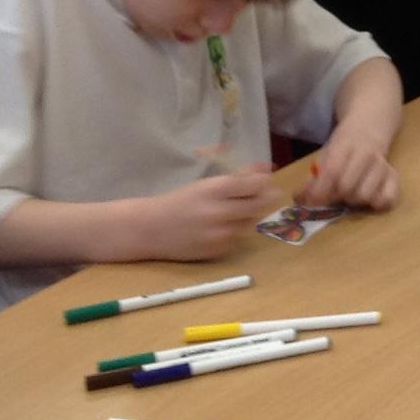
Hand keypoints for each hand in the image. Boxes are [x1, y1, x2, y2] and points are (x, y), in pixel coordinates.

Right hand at [134, 165, 278, 259]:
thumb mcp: (204, 185)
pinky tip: (222, 226)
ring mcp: (219, 235)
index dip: (264, 182)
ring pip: (249, 222)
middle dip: (265, 198)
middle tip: (268, 194)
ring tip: (236, 209)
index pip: (252, 184)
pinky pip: (237, 238)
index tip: (267, 179)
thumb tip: (265, 168)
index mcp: (213, 190)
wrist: (151, 230)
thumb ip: (236, 178)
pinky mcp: (217, 251)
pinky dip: (236, 231)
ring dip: (250, 215)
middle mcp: (218, 212)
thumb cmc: (179, 202)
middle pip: (257, 205)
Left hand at [301, 133, 398, 211]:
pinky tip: (369, 198)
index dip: (320, 191)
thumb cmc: (342, 148)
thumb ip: (313, 177)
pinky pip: (388, 199)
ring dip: (354, 201)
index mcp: (345, 145)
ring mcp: (383, 166)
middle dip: (335, 197)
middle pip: (348, 188)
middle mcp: (367, 154)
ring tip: (349, 195)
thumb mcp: (325, 155)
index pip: (332, 171)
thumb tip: (299, 199)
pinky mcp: (394, 177)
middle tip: (331, 196)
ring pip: (366, 196)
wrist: (368, 129)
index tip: (310, 201)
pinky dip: (377, 203)